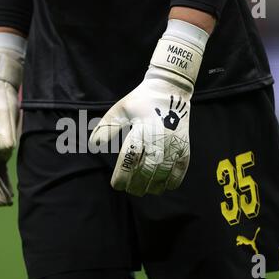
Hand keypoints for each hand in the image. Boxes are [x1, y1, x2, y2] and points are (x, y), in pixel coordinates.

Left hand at [89, 69, 191, 196]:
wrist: (170, 88)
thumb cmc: (142, 99)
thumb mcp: (121, 109)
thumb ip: (107, 127)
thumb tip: (93, 145)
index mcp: (140, 130)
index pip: (129, 159)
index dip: (122, 176)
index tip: (116, 185)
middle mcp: (158, 139)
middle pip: (146, 170)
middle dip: (136, 185)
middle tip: (129, 190)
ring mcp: (173, 143)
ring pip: (163, 172)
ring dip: (153, 185)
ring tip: (145, 190)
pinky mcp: (184, 145)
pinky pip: (181, 168)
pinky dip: (173, 180)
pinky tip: (165, 186)